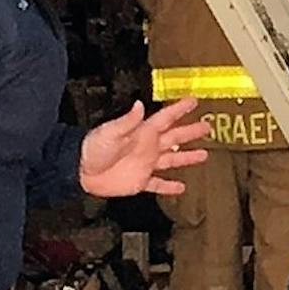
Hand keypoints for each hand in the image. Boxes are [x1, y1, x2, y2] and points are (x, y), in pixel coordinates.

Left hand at [78, 99, 211, 198]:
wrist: (80, 171)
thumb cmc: (93, 149)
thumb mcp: (110, 132)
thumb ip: (128, 121)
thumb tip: (139, 104)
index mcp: (142, 132)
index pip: (166, 118)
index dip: (180, 110)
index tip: (194, 102)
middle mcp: (147, 147)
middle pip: (175, 138)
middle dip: (191, 132)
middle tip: (207, 127)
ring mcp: (145, 164)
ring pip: (172, 160)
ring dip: (187, 157)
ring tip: (203, 155)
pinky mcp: (140, 181)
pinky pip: (158, 184)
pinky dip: (169, 186)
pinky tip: (181, 187)